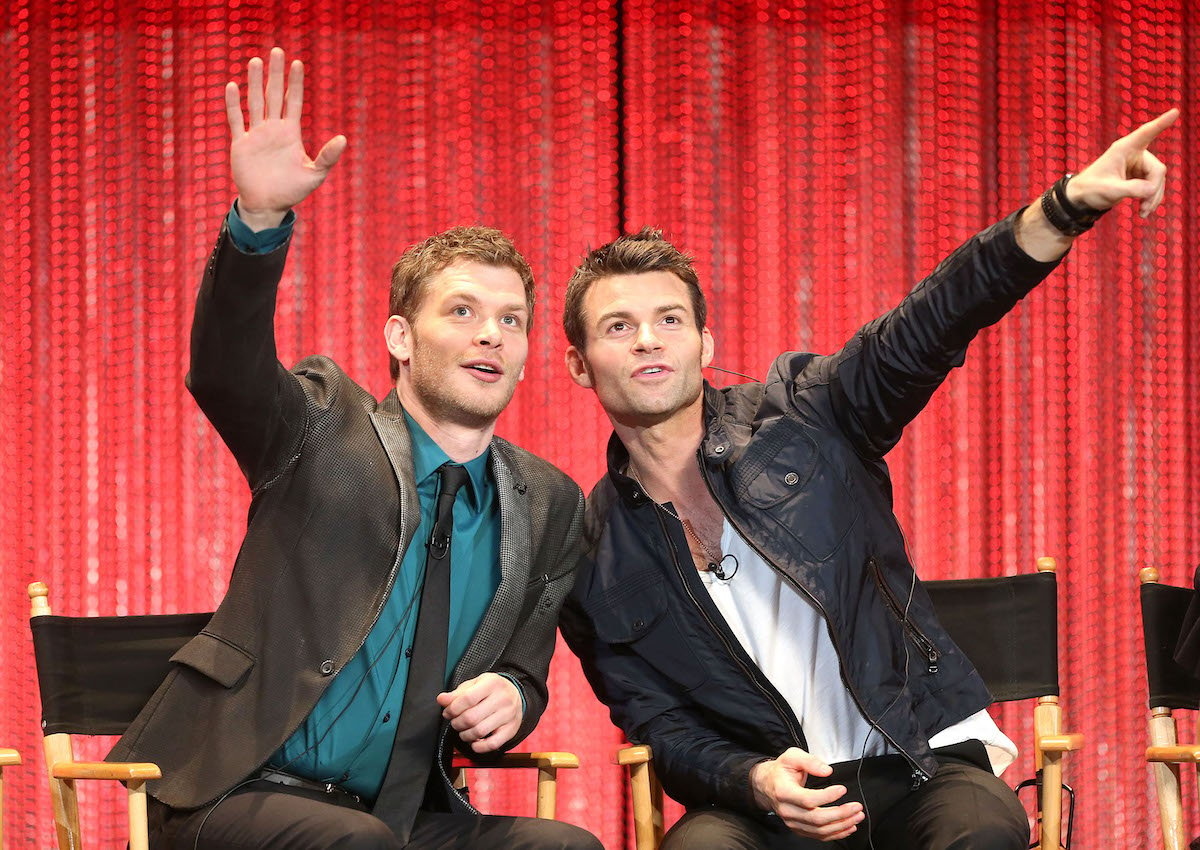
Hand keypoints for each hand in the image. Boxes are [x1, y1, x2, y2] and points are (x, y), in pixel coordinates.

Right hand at [224, 47, 346, 229]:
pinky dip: (234, 105)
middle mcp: (273, 129)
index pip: (293, 101)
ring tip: (255, 61)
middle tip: (276, 51)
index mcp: (291, 133)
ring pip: (255, 102)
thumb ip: (328, 156)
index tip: (298, 63)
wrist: (268, 205)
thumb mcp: (315, 174)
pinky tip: (232, 87)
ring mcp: (256, 135)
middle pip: (274, 95)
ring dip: (254, 82)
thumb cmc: (293, 191)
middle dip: (275, 74)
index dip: (295, 83)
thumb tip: (343, 139)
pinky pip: (236, 120)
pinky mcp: (241, 144)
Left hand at [436, 673, 523, 753]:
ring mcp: (508, 715)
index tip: (448, 712)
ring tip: (463, 731)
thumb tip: (441, 700)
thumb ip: (457, 693)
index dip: (452, 708)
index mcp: (492, 684)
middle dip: (457, 723)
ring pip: (479, 732)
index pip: (467, 698)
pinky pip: (493, 744)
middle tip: (455, 722)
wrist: (516, 694)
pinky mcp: (511, 729)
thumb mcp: (475, 684)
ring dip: (465, 735)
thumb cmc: (492, 690)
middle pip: (471, 717)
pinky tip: (474, 742)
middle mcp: (502, 699)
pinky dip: (479, 747)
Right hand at [750, 748, 863, 841]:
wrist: (768, 785)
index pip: (808, 799)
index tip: (842, 789)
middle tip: (856, 807)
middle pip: (816, 818)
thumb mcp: (792, 756)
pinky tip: (848, 827)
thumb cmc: (782, 771)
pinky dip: (836, 833)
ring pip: (820, 830)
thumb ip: (810, 761)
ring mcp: (793, 822)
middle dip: (840, 814)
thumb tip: (827, 770)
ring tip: (857, 816)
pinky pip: (819, 836)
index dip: (827, 796)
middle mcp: (787, 810)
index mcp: (784, 792)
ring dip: (842, 825)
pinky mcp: (799, 829)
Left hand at [1065, 108, 1177, 216]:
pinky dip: (1150, 198)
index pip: (1145, 133)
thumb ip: (1132, 189)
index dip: (1161, 123)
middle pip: (1157, 169)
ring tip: (1143, 213)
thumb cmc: (1090, 189)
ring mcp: (1138, 164)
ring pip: (1157, 180)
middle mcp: (1134, 153)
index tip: (1175, 112)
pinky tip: (1144, 211)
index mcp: (1123, 148)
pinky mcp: (1139, 175)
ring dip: (1153, 197)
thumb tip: (1151, 189)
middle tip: (1144, 208)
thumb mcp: (1110, 190)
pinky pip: (1153, 186)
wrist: (1081, 198)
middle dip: (1153, 190)